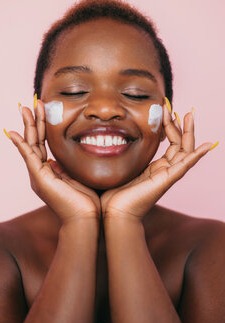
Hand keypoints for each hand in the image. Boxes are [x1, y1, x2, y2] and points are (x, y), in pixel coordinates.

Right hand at [7, 100, 100, 223]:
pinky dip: (21, 144)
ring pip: (31, 145)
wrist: (86, 219)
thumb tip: (58, 160)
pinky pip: (28, 157)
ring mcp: (38, 175)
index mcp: (50, 171)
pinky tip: (14, 132)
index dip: (43, 126)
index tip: (44, 110)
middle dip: (34, 121)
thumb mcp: (75, 178)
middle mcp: (41, 172)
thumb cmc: (85, 201)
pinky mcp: (40, 179)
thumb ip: (65, 168)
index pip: (44, 143)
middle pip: (35, 141)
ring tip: (25, 108)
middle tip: (31, 103)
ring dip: (29, 125)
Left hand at [101, 103, 214, 222]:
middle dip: (181, 125)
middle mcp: (165, 170)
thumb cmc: (115, 195)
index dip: (171, 126)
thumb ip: (127, 157)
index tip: (166, 109)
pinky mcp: (166, 181)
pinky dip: (197, 155)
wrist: (114, 214)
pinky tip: (207, 145)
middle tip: (183, 109)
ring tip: (190, 114)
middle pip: (180, 145)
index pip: (170, 143)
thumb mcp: (123, 170)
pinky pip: (185, 166)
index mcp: (156, 167)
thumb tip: (116, 140)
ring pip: (184, 151)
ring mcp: (167, 176)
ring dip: (189, 133)